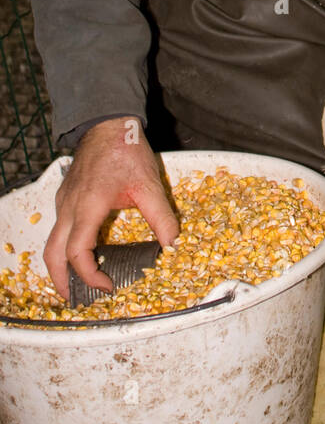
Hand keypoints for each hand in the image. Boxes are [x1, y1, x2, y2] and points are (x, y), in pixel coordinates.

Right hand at [43, 119, 179, 298]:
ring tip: (77, 281)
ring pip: (52, 241)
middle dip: (61, 281)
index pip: (77, 252)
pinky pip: (59, 228)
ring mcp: (64, 202)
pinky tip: (83, 252)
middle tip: (75, 298)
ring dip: (62, 265)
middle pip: (52, 254)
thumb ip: (162, 217)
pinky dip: (65, 247)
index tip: (107, 285)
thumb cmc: (126, 151)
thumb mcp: (150, 184)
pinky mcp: (66, 197)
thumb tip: (173, 246)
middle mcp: (70, 207)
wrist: (108, 125)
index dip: (89, 275)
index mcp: (88, 206)